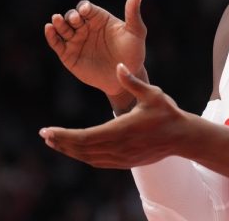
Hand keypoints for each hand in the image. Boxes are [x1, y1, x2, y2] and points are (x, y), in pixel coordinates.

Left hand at [39, 63, 187, 167]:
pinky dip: (84, 155)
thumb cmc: (167, 112)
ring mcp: (121, 158)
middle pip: (82, 149)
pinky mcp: (125, 162)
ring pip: (88, 157)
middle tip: (45, 135)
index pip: (84, 137)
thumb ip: (132, 81)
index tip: (46, 131)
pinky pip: (98, 161)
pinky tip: (76, 148)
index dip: (63, 135)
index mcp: (120, 130)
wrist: (182, 137)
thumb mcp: (152, 93)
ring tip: (55, 142)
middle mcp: (118, 148)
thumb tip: (118, 66)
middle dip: (61, 142)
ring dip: (70, 150)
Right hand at [44, 0, 146, 95]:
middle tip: (76, 19)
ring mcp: (76, 40)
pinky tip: (49, 28)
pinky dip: (51, 36)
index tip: (85, 10)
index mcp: (99, 18)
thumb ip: (133, 13)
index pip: (87, 8)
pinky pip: (57, 43)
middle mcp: (85, 27)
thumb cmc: (133, 52)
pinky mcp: (68, 55)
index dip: (84, 7)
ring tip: (56, 19)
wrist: (126, 76)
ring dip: (59, 23)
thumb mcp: (136, 32)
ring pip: (63, 28)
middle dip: (72, 16)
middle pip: (72, 16)